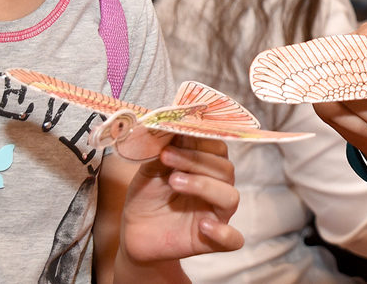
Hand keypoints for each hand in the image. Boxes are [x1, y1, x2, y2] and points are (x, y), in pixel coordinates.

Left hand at [114, 135, 242, 264]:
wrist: (133, 232)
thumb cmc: (146, 196)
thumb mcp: (150, 169)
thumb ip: (163, 149)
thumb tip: (170, 125)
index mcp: (206, 167)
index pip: (217, 148)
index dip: (200, 140)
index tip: (175, 136)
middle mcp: (216, 187)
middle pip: (225, 170)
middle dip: (196, 160)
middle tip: (166, 156)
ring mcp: (216, 214)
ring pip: (230, 197)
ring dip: (204, 186)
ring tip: (174, 181)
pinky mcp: (211, 242)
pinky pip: (233, 240)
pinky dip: (223, 232)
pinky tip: (203, 225)